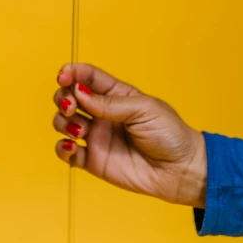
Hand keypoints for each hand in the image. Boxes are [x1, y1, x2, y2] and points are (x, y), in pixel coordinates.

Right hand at [54, 63, 206, 208]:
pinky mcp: (93, 160)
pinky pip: (66, 152)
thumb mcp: (143, 109)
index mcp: (116, 95)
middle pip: (69, 96)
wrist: (181, 170)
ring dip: (62, 121)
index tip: (63, 76)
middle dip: (63, 97)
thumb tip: (79, 93)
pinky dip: (61, 148)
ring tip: (79, 130)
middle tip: (71, 105)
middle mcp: (102, 113)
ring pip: (63, 121)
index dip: (72, 72)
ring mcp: (96, 136)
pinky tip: (72, 146)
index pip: (87, 76)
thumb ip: (109, 103)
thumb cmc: (169, 134)